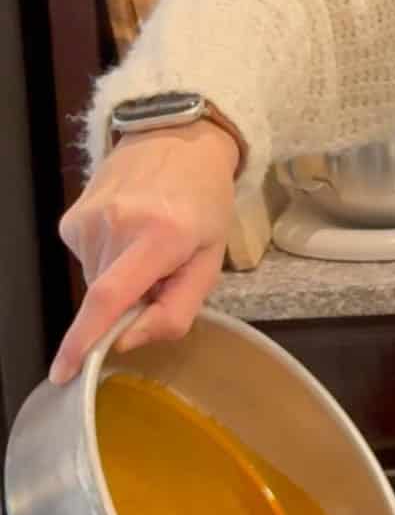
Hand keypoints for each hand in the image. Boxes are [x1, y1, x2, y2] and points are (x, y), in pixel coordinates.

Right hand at [49, 121, 239, 384]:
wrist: (178, 142)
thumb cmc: (205, 204)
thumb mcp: (211, 261)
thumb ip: (177, 310)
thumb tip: (126, 341)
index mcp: (160, 237)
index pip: (110, 298)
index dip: (83, 341)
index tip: (64, 373)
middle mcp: (116, 226)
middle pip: (108, 298)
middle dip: (132, 302)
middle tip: (163, 272)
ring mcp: (88, 219)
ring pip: (96, 281)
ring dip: (121, 279)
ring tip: (149, 244)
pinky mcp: (71, 219)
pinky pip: (87, 261)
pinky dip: (108, 261)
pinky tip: (129, 232)